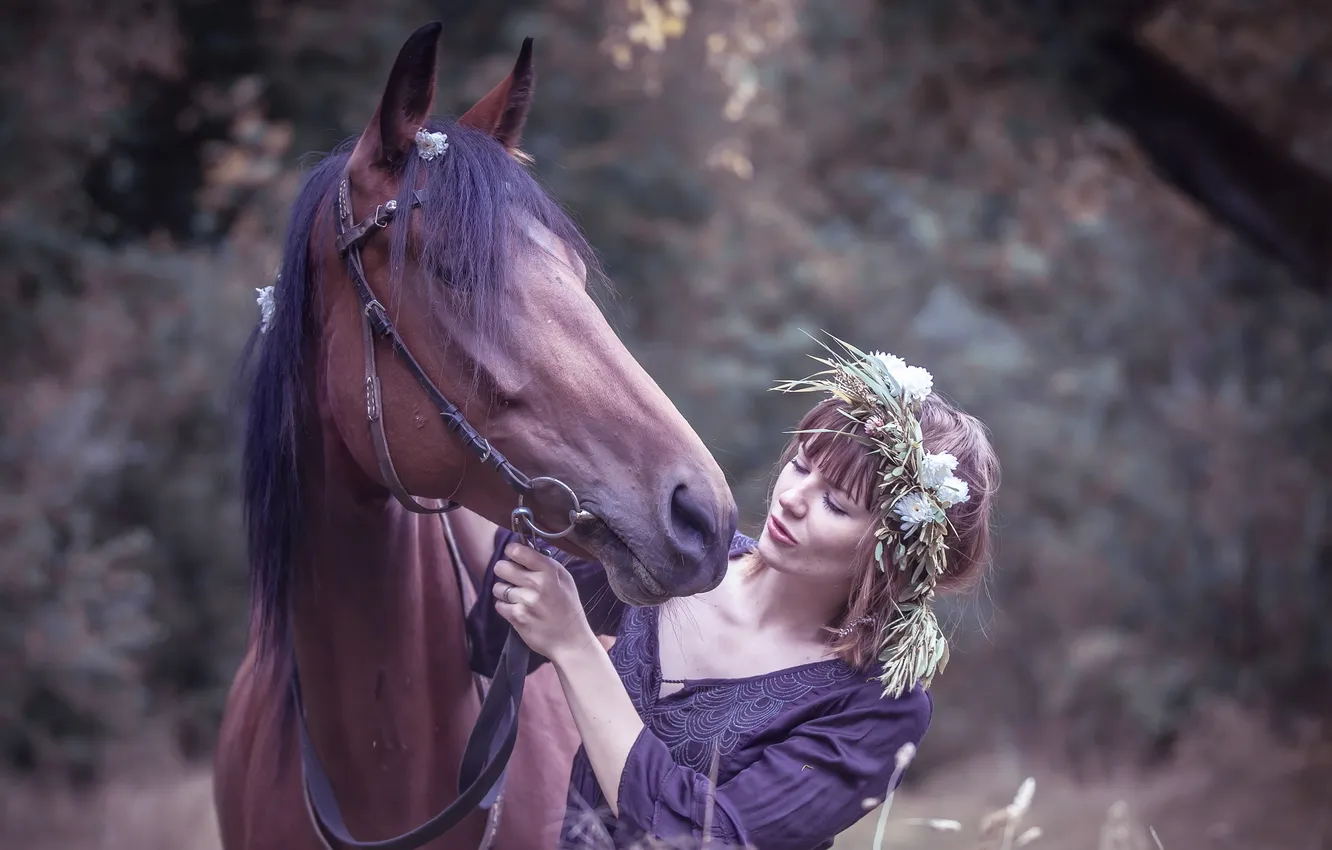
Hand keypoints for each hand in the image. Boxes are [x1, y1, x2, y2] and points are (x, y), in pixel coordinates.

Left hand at [493, 541, 597, 663]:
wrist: (570, 640)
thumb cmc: (567, 607)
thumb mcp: (564, 580)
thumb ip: (544, 565)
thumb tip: (522, 550)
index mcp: (550, 571)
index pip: (518, 551)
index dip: (511, 551)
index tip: (513, 556)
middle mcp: (537, 584)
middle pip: (501, 567)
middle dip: (503, 571)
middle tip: (511, 577)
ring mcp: (526, 601)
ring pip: (498, 587)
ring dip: (504, 591)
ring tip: (517, 597)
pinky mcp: (517, 617)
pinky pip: (499, 605)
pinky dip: (505, 607)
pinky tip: (518, 610)